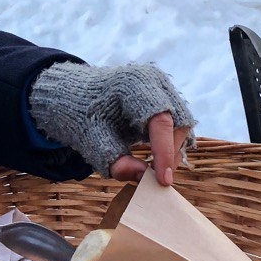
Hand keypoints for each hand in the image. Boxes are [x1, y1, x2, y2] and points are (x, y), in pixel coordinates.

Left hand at [27, 61, 195, 178]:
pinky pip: (178, 122)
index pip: (160, 120)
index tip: (163, 181)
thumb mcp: (93, 142)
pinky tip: (154, 154)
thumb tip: (143, 176)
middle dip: (170, 153)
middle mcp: (153, 79)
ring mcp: (163, 85)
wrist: (78, 96)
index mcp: (132, 84)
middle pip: (177, 122)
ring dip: (171, 149)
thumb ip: (116, 161)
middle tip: (156, 178)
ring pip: (182, 123)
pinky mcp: (167, 94)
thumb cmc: (85, 118)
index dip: (164, 152)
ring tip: (153, 167)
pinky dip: (169, 141)